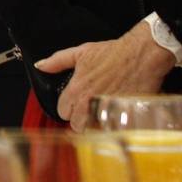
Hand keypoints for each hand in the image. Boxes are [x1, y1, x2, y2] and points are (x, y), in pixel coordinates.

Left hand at [36, 22, 175, 128]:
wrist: (141, 55)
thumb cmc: (113, 52)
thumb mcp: (81, 52)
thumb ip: (57, 61)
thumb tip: (40, 65)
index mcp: (76, 89)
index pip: (62, 111)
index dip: (68, 108)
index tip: (75, 104)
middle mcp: (88, 102)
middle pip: (76, 125)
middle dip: (80, 120)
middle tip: (88, 112)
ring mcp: (106, 110)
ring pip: (93, 129)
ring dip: (95, 125)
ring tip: (101, 115)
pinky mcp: (123, 116)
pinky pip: (112, 130)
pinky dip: (112, 127)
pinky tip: (115, 118)